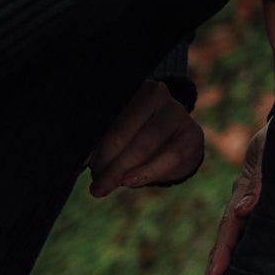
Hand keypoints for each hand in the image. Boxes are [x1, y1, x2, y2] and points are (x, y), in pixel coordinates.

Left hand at [86, 80, 204, 196]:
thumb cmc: (136, 135)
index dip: (94, 144)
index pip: (108, 117)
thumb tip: (81, 160)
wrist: (176, 141)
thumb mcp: (116, 130)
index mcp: (133, 88)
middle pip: (124, 133)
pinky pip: (169, 157)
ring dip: (121, 170)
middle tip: (94, 184)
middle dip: (106, 163)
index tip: (82, 164)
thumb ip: (100, 140)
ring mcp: (178, 113)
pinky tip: (130, 182)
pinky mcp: (193, 134)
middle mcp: (158, 94)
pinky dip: (147, 172)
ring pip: (144, 145)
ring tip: (104, 187)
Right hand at [194, 122, 267, 274]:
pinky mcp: (265, 226)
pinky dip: (246, 274)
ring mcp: (251, 223)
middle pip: (222, 253)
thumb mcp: (267, 157)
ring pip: (235, 258)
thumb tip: (244, 209)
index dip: (222, 253)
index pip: (228, 232)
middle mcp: (242, 216)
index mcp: (242, 200)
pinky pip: (253, 253)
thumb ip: (257, 182)